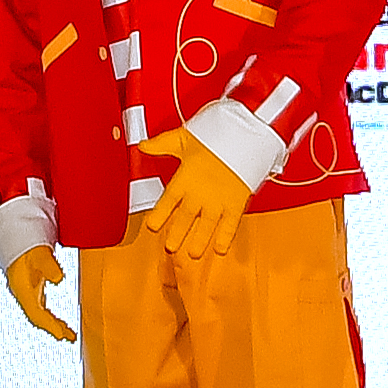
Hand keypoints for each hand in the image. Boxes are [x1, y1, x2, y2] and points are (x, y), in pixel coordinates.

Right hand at [5, 246, 74, 342]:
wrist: (13, 235)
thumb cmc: (24, 243)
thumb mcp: (39, 253)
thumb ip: (48, 265)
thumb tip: (59, 278)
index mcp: (22, 288)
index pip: (35, 314)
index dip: (48, 326)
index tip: (61, 335)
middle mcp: (23, 292)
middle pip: (38, 317)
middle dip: (53, 328)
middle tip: (69, 337)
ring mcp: (26, 290)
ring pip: (39, 314)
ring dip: (53, 324)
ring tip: (68, 333)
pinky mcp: (31, 286)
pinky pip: (41, 307)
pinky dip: (51, 316)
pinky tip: (58, 320)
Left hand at [138, 127, 250, 262]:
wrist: (245, 133)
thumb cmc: (215, 134)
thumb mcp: (183, 138)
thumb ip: (161, 145)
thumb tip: (143, 146)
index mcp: (185, 177)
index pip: (167, 201)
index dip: (159, 215)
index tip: (152, 226)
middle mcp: (200, 191)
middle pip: (185, 218)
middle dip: (177, 234)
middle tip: (171, 247)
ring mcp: (218, 199)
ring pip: (206, 226)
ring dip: (199, 241)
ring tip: (193, 255)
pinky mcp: (236, 201)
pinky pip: (230, 224)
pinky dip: (226, 237)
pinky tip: (221, 249)